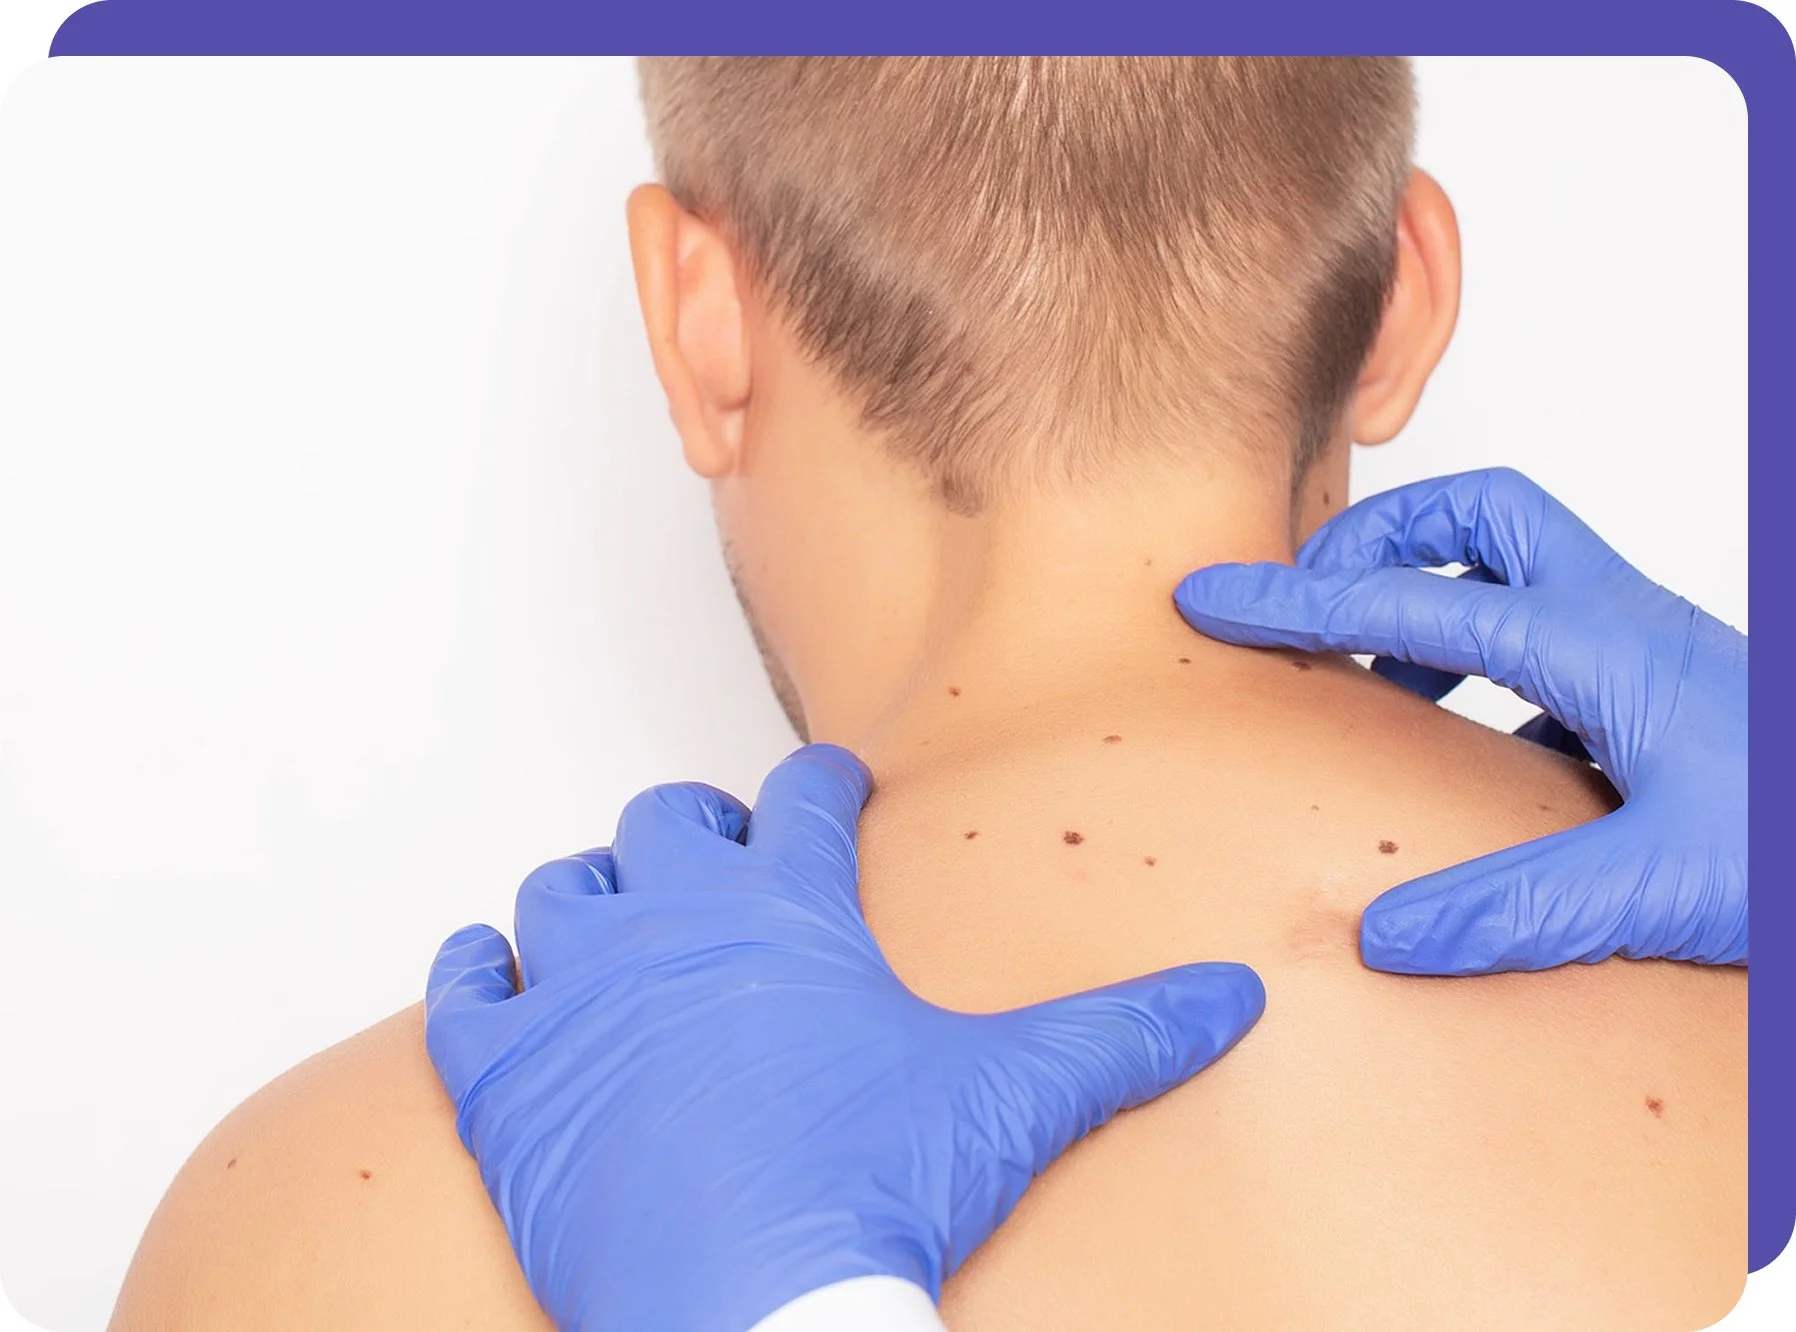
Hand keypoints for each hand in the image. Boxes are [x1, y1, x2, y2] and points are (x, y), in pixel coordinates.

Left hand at [424, 744, 1265, 1331]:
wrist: (749, 1305)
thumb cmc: (873, 1192)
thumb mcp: (1012, 1098)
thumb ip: (1122, 1033)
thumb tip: (1231, 995)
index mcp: (787, 908)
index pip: (802, 799)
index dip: (820, 786)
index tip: (825, 789)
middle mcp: (674, 925)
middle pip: (665, 825)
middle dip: (696, 829)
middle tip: (718, 856)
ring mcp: (578, 995)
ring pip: (559, 893)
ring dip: (588, 897)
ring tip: (614, 919)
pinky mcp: (505, 1078)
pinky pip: (462, 990)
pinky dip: (470, 972)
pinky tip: (485, 970)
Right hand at [1173, 467, 1745, 975]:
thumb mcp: (1661, 889)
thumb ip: (1516, 908)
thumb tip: (1381, 933)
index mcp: (1594, 647)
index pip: (1412, 601)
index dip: (1300, 600)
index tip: (1213, 594)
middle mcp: (1616, 621)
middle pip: (1479, 517)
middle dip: (1380, 539)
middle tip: (1310, 600)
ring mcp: (1643, 648)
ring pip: (1514, 570)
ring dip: (1428, 603)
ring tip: (1364, 686)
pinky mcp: (1657, 688)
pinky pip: (1544, 641)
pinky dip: (1479, 667)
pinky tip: (1463, 748)